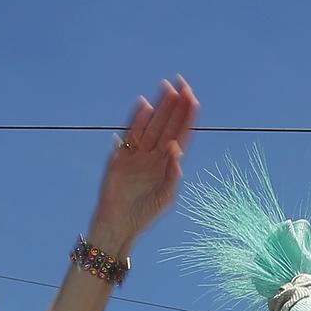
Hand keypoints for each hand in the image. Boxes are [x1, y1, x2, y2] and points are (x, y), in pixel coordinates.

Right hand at [90, 77, 198, 252]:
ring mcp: (137, 155)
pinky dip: (136, 120)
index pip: (182, 135)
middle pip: (168, 125)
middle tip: (183, 84)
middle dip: (176, 106)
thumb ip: (173, 174)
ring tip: (167, 89)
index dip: (188, 117)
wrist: (117, 225)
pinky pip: (130, 135)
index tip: (193, 98)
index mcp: (168, 165)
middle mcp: (154, 156)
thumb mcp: (165, 197)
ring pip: (151, 126)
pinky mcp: (120, 157)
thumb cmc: (144, 216)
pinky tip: (145, 106)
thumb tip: (177, 148)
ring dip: (160, 108)